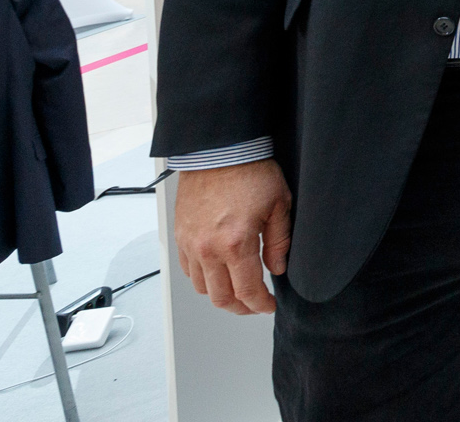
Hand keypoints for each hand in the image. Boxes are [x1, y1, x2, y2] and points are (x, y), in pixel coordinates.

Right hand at [173, 160, 293, 314]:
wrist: (220, 151)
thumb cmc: (250, 171)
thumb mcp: (279, 205)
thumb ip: (279, 242)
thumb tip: (278, 268)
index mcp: (236, 243)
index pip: (247, 291)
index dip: (260, 305)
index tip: (268, 306)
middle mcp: (209, 248)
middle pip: (221, 297)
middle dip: (241, 308)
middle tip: (254, 305)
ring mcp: (191, 243)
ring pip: (202, 288)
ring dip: (220, 295)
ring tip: (237, 292)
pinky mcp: (180, 236)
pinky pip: (188, 270)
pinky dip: (203, 279)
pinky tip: (218, 274)